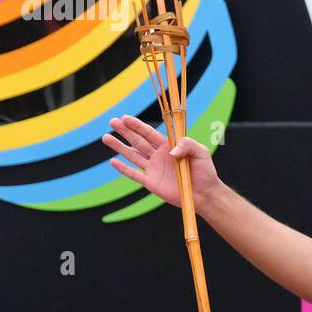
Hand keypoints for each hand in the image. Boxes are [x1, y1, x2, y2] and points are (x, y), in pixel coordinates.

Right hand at [102, 114, 221, 210]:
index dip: (137, 125)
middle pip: (138, 141)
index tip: (125, 118)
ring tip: (106, 137)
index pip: (150, 133)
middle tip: (112, 121)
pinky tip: (113, 161)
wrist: (204, 194)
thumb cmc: (205, 171)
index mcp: (169, 146)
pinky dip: (123, 169)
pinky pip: (134, 174)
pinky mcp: (151, 182)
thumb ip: (188, 144)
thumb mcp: (201, 152)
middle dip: (125, 131)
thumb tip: (170, 150)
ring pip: (133, 155)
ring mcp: (153, 169)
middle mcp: (159, 155)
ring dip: (119, 146)